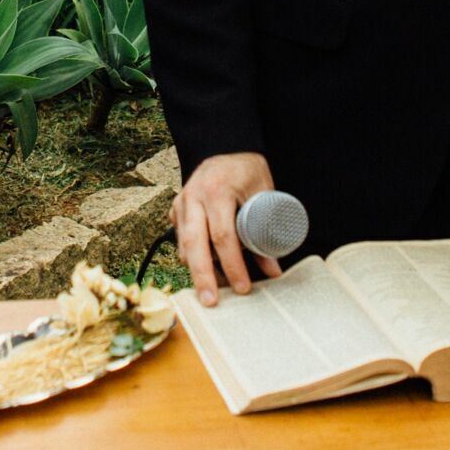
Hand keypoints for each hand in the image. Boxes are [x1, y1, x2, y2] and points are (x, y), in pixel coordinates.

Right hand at [174, 152, 281, 306]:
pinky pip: (180, 238)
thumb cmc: (246, 170)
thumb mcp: (263, 194)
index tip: (243, 287)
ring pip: (183, 244)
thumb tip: (272, 270)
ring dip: (195, 270)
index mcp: (217, 192)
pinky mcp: (176, 208)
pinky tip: (202, 270)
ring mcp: (181, 202)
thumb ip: (266, 231)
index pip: (222, 236)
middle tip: (211, 302)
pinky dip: (190, 256)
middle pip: (195, 245)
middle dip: (203, 277)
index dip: (233, 265)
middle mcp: (194, 197)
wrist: (224, 147)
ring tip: (209, 292)